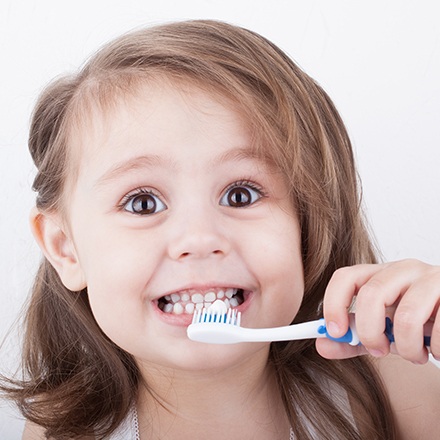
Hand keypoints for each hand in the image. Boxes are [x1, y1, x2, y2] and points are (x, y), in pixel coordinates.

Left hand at [316, 259, 439, 363]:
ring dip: (407, 348)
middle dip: (370, 332)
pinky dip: (436, 350)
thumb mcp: (384, 329)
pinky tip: (437, 349)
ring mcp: (432, 278)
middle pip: (371, 295)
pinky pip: (439, 330)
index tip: (336, 332)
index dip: (334, 304)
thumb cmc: (420, 320)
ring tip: (415, 354)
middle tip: (380, 350)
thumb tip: (322, 345)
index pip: (346, 277)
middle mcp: (404, 269)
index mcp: (381, 274)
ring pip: (406, 317)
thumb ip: (355, 338)